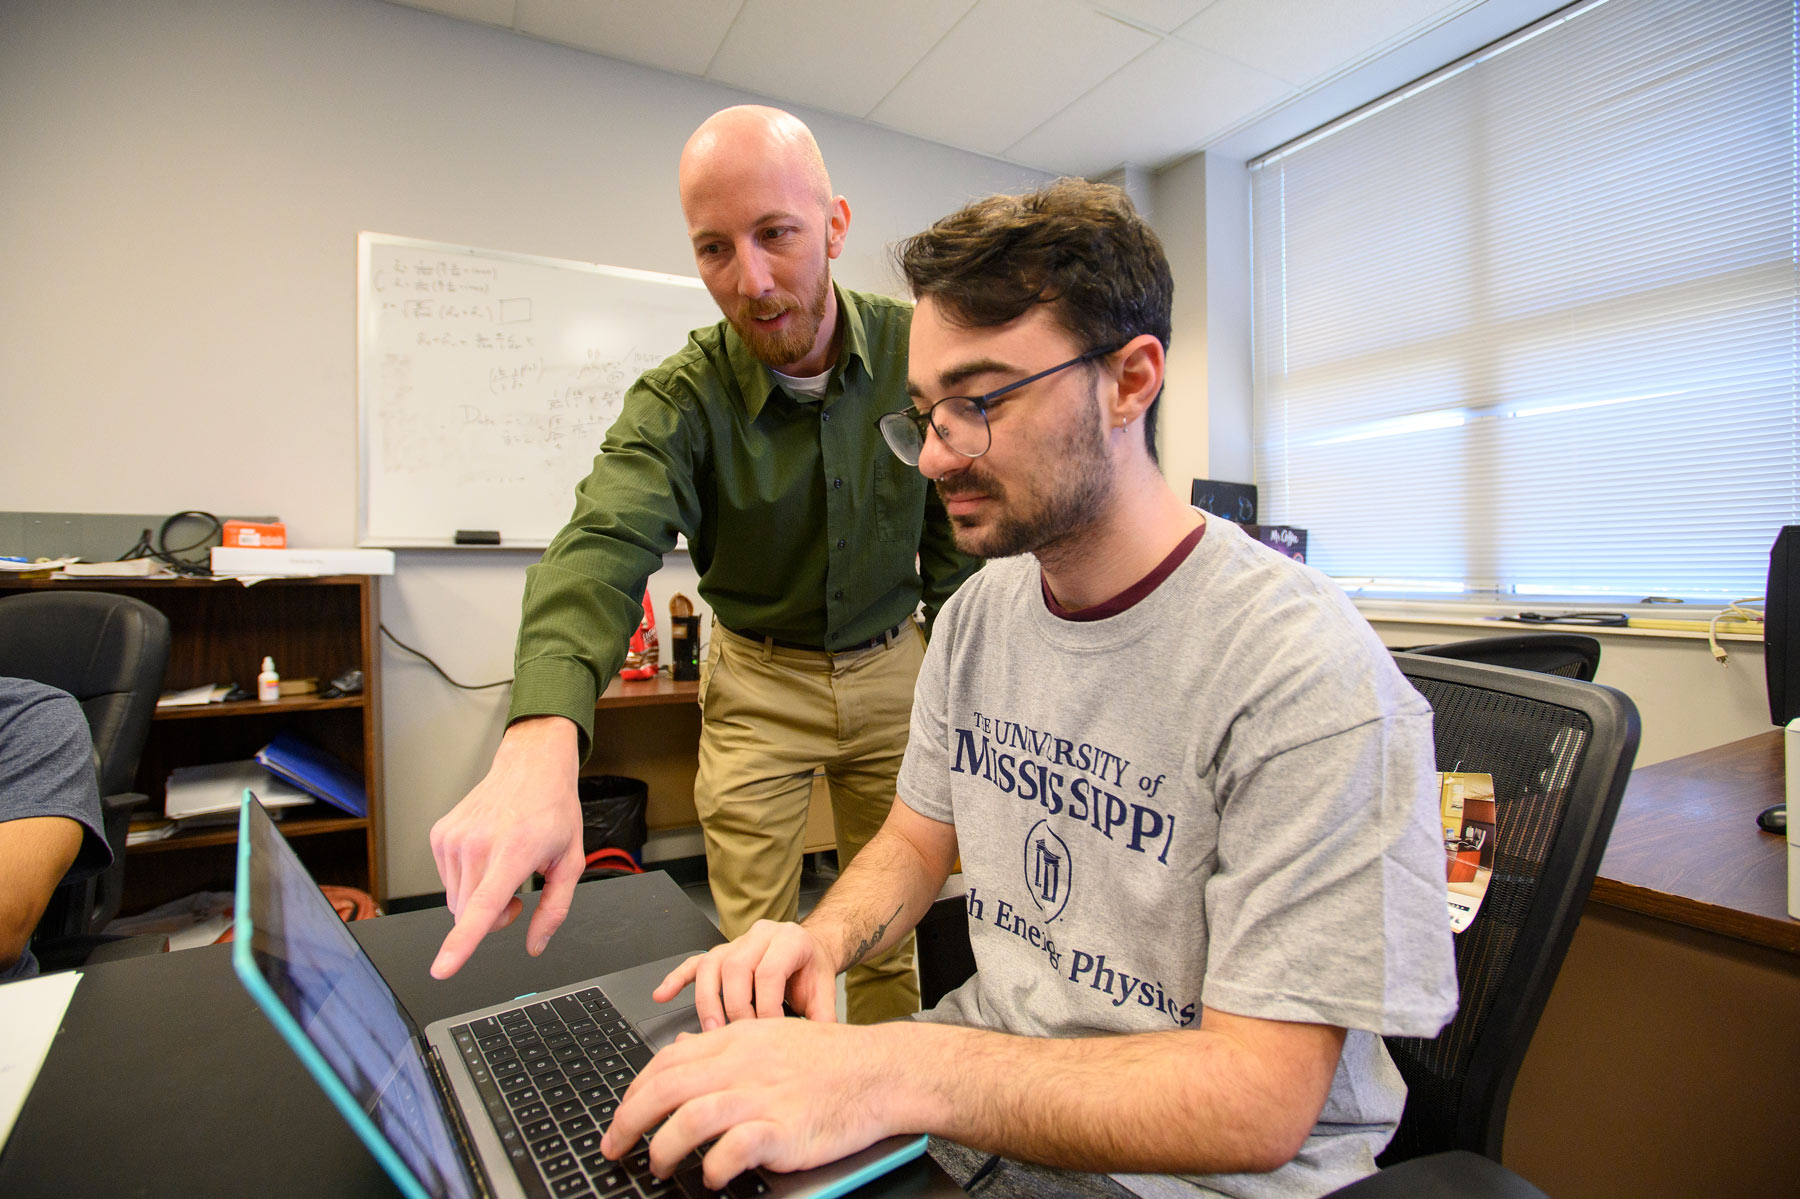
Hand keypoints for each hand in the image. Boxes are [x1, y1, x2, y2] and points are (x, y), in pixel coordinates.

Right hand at [429, 716, 584, 978]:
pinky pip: (447, 880)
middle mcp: (477, 844)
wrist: (531, 766)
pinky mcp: (439, 835)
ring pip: (456, 902)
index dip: (461, 944)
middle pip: (469, 915)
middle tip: (517, 889)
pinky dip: (467, 879)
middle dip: (493, 917)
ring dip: (479, 898)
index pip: (482, 908)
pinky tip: (486, 854)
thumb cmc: (553, 810)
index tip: (442, 968)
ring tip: (503, 866)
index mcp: (513, 853)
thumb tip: (535, 945)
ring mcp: (454, 838)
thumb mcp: (570, 861)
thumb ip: (555, 910)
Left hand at [600, 1020, 899, 1188]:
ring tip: (656, 1167)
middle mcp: (743, 1065)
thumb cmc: (831, 1061)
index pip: (666, 1060)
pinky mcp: (784, 1129)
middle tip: (614, 1147)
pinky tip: (709, 1176)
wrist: (881, 1071)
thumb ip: (724, 1046)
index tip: (620, 1115)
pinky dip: (713, 1165)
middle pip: (666, 1089)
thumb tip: (681, 1049)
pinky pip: (734, 1148)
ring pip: (690, 1118)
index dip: (633, 1090)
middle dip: (628, 1122)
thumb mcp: (771, 1038)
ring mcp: (764, 1096)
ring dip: (662, 1148)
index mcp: (737, 1040)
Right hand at [654, 920, 838, 1030]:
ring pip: (711, 964)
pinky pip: (693, 963)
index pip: (768, 972)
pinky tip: (663, 994)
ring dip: (707, 1001)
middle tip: (739, 1038)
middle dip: (735, 1008)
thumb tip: (814, 1052)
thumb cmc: (811, 972)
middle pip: (736, 967)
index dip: (766, 1007)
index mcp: (789, 940)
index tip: (768, 1035)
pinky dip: (676, 979)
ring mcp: (736, 943)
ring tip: (709, 1030)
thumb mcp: (824, 993)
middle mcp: (760, 936)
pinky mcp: (719, 953)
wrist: (808, 952)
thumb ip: (823, 1019)